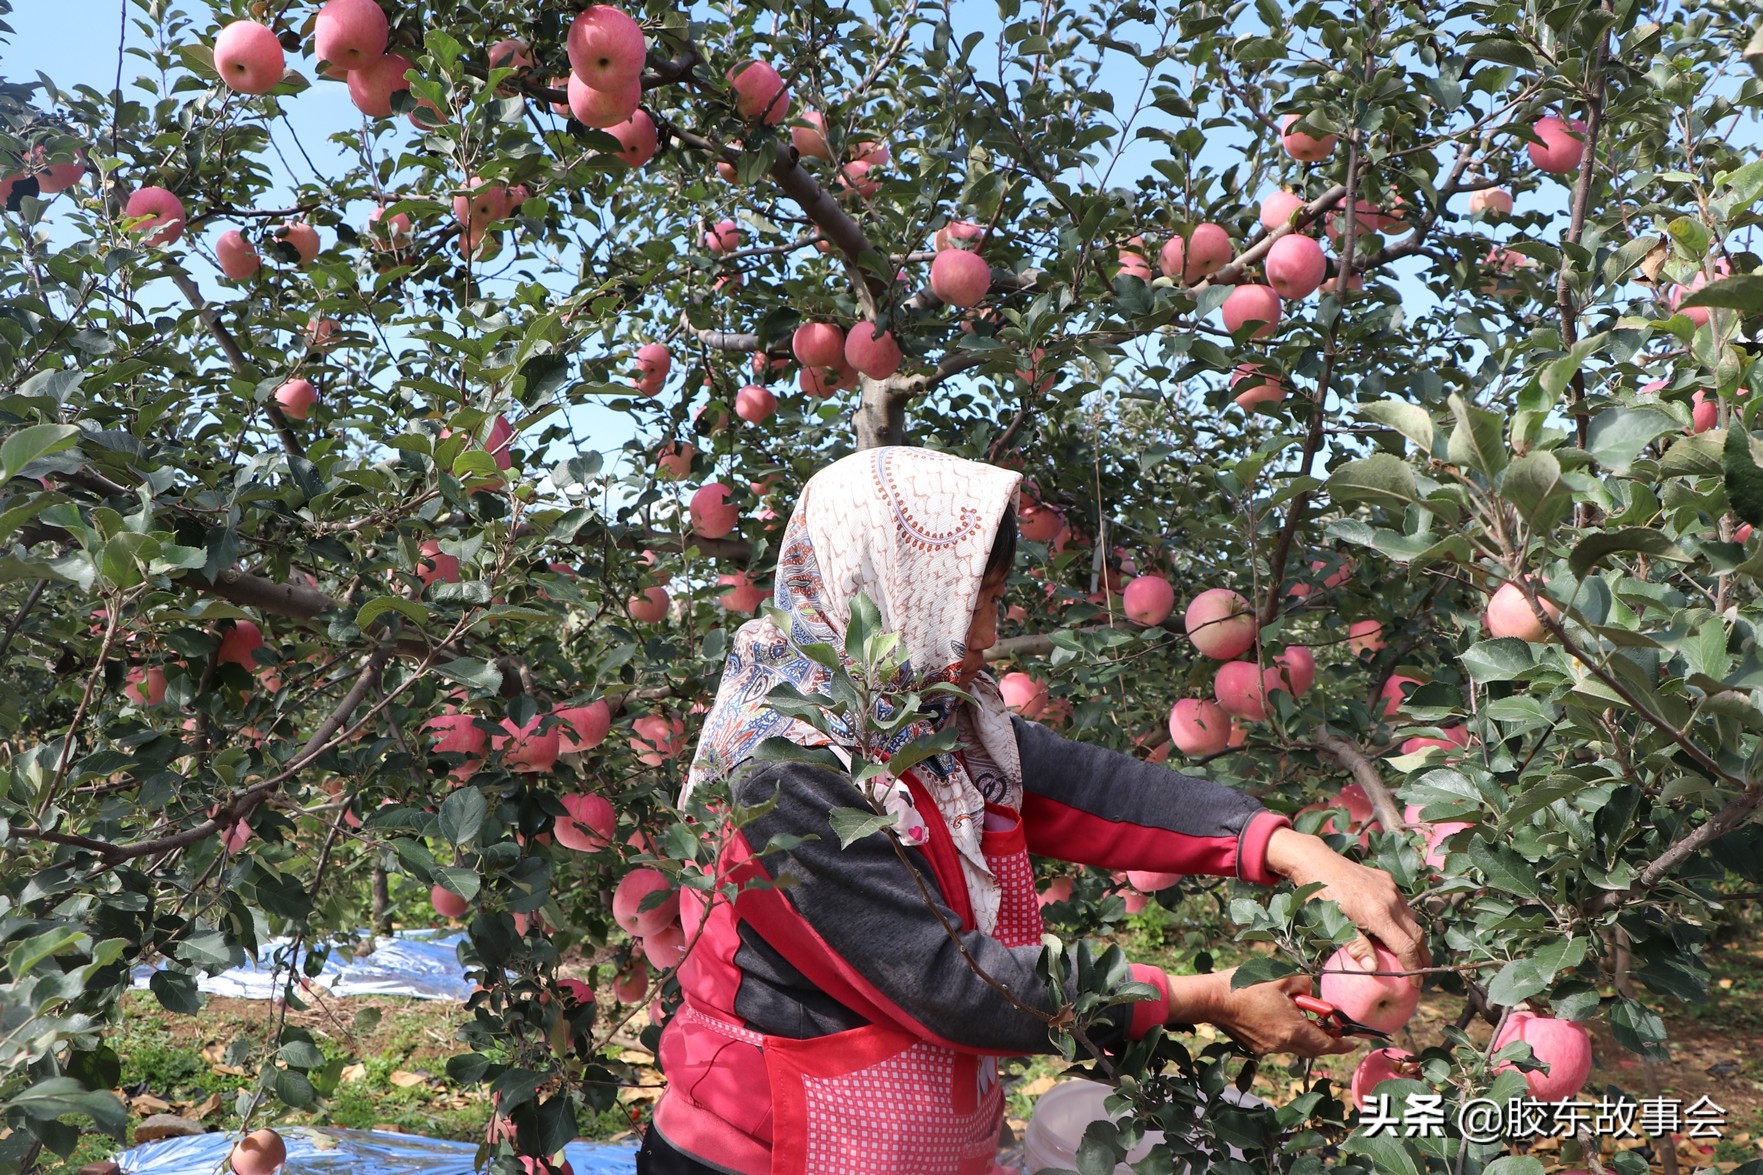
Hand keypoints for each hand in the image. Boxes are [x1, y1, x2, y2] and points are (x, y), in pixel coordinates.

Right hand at [1168, 970, 1353, 1057]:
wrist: (1212, 999)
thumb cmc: (1246, 986)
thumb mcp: (1281, 977)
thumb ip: (1304, 985)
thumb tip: (1310, 993)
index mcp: (1293, 1030)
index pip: (1327, 1044)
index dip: (1343, 1044)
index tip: (1353, 1042)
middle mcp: (1282, 1044)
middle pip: (1313, 1049)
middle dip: (1325, 1039)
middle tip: (1332, 1028)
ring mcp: (1267, 1048)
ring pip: (1295, 1046)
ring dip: (1303, 1034)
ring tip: (1300, 1015)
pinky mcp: (1256, 1047)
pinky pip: (1279, 1043)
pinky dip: (1285, 1033)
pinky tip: (1276, 1015)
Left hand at [1266, 828, 1430, 972]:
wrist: (1317, 862)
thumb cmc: (1322, 897)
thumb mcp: (1334, 924)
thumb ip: (1356, 946)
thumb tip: (1374, 968)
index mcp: (1378, 914)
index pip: (1406, 947)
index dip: (1414, 967)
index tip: (1416, 984)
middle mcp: (1391, 900)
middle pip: (1417, 934)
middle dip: (1423, 957)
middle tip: (1422, 975)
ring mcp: (1391, 888)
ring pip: (1413, 919)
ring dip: (1416, 939)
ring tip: (1415, 956)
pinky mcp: (1388, 880)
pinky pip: (1404, 905)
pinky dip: (1406, 921)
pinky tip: (1399, 930)